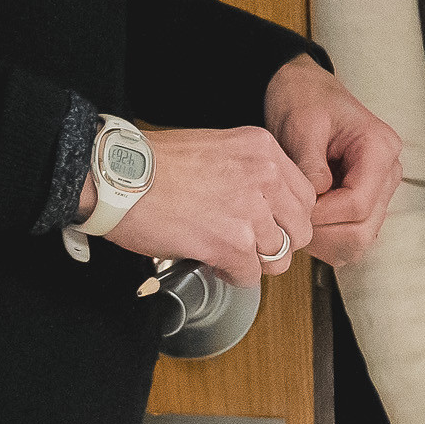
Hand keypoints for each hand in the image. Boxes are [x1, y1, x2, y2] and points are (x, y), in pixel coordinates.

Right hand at [85, 121, 310, 284]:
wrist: (119, 177)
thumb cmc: (154, 163)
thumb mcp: (216, 147)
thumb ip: (249, 171)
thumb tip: (265, 206)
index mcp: (263, 150)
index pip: (305, 196)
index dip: (286, 217)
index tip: (268, 223)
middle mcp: (264, 176)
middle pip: (300, 230)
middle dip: (275, 244)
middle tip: (248, 245)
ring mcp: (250, 211)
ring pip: (279, 258)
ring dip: (252, 261)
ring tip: (226, 252)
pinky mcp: (231, 244)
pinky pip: (250, 276)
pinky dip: (232, 276)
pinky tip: (212, 261)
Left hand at [262, 54, 402, 270]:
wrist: (303, 91)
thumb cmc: (304, 100)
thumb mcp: (302, 125)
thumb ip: (309, 164)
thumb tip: (314, 201)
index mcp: (380, 149)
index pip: (358, 203)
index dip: (322, 214)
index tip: (293, 208)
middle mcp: (388, 173)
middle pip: (363, 229)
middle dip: (323, 232)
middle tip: (291, 218)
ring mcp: (379, 191)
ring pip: (360, 241)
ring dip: (325, 241)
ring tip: (297, 218)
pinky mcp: (366, 203)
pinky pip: (352, 238)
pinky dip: (327, 240)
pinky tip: (306, 220)